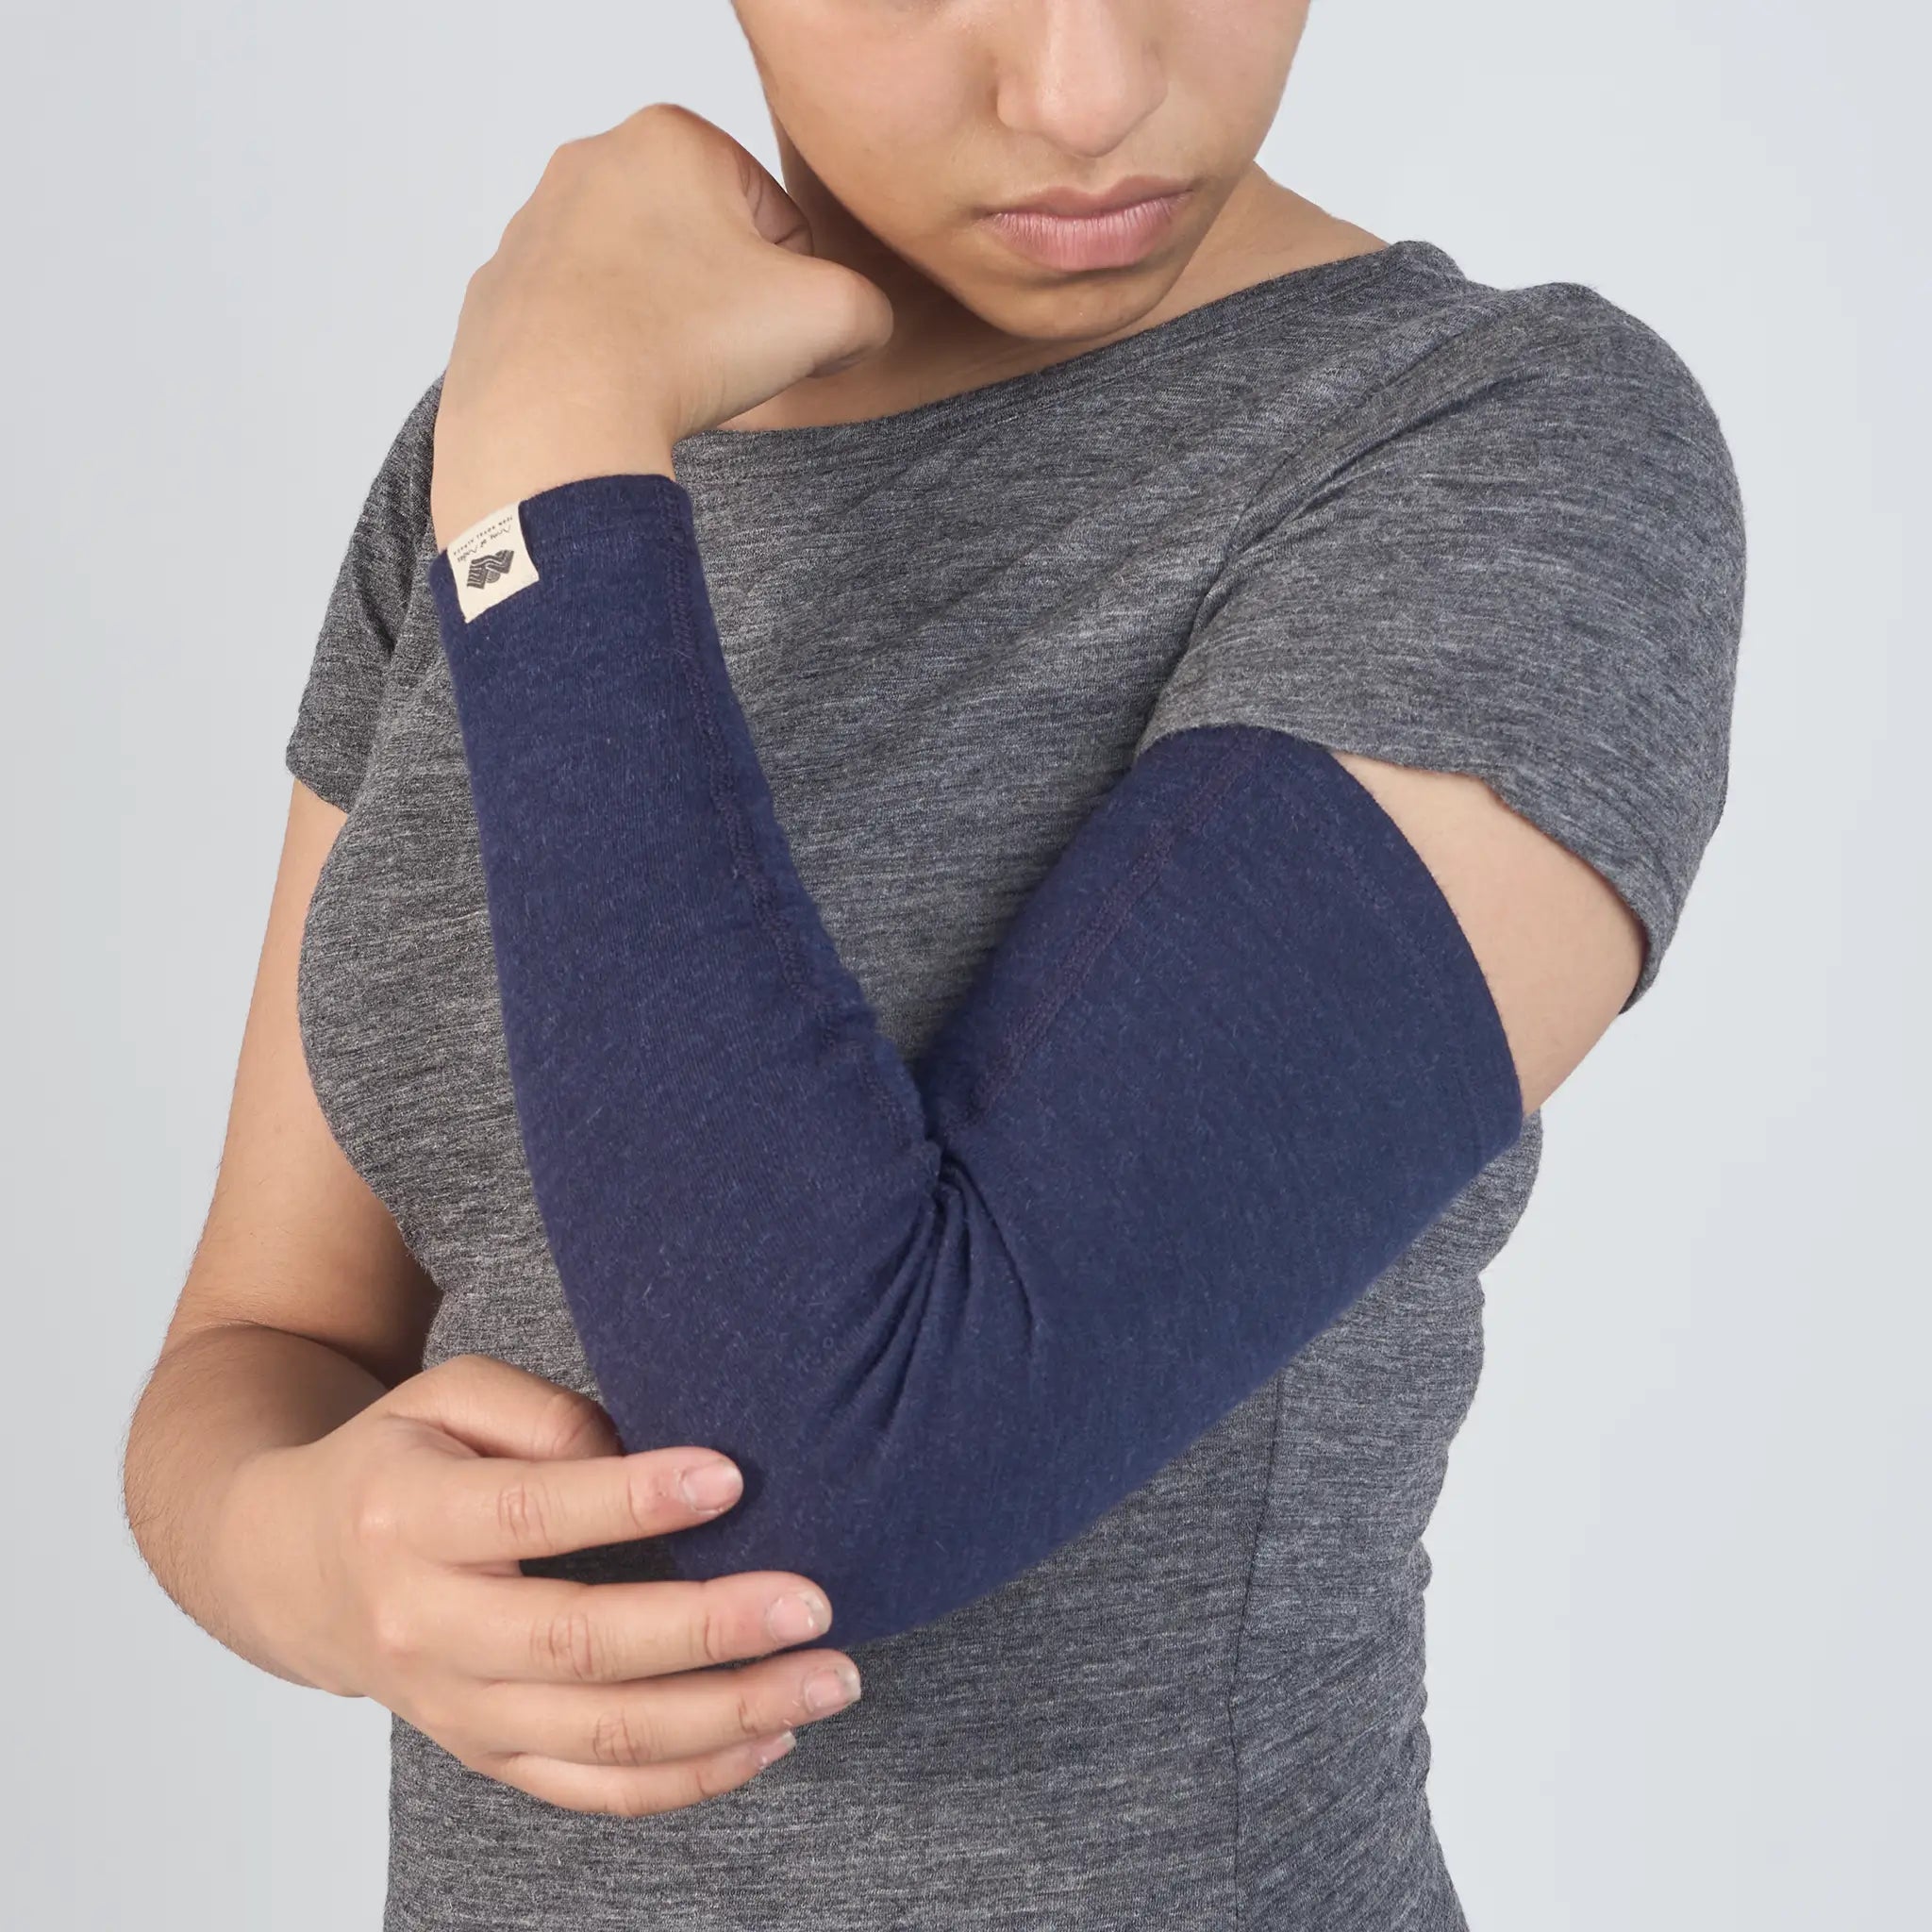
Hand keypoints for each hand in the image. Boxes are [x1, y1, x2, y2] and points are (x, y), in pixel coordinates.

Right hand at [214, 1353, 863, 1816]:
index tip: (731, 1476)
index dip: (633, 1500)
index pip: (531, 1515)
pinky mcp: (489, 1757)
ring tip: (826, 1680)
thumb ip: (541, 1414)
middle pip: (579, 1646)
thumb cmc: (399, 1463)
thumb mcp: (447, 1396)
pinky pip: (594, 1789)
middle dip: (709, 1629)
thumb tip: (640, 1455)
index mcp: (411, 1518)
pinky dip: (689, 1779)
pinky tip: (771, 1739)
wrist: (293, 1570)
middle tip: (811, 1601)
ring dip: (726, 1716)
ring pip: (601, 1736)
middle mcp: (429, 1628)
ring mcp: (458, 1710)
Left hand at [430, 101, 895, 548]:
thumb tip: (854, 327)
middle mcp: (589, 163)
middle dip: (725, 301)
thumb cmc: (683, 346)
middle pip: (703, 243)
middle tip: (724, 356)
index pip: (775, 217)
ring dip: (668, 326)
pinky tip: (618, 390)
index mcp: (670, 138)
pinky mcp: (500, 292)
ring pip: (640, 282)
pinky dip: (607, 355)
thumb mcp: (832, 317)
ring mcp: (532, 227)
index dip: (793, 287)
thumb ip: (867, 307)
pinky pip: (581, 323)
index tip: (768, 328)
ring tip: (670, 377)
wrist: (559, 416)